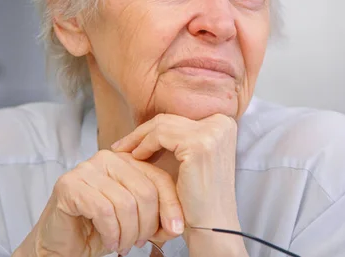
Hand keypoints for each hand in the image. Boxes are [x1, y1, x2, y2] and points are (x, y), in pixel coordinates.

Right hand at [15, 151, 183, 256]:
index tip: (175, 230)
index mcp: (128, 161)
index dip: (171, 206)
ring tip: (124, 245)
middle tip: (139, 243)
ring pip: (126, 203)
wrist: (62, 243)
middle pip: (145, 191)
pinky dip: (112, 233)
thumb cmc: (100, 228)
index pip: (160, 179)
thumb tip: (177, 225)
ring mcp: (86, 169)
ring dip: (128, 233)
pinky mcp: (69, 185)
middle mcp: (108, 158)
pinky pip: (104, 211)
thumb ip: (159, 215)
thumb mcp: (137, 219)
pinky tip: (111, 242)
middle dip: (147, 225)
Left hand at [112, 113, 239, 230]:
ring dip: (139, 139)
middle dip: (142, 132)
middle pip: (170, 119)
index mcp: (224, 123)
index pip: (179, 118)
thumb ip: (178, 139)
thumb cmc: (200, 196)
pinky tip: (136, 159)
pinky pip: (160, 135)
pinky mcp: (198, 144)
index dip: (153, 129)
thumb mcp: (192, 159)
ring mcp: (212, 132)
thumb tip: (147, 126)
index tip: (133, 141)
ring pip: (162, 124)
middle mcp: (221, 123)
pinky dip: (144, 146)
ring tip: (124, 154)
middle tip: (121, 146)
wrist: (212, 224)